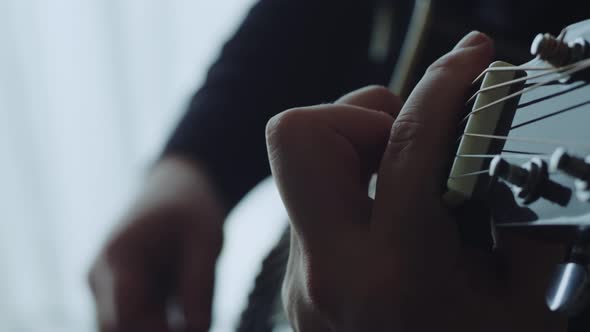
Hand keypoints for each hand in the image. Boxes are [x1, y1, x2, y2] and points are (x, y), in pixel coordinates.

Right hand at [88, 156, 224, 331]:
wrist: (175, 186)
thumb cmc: (190, 208)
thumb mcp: (207, 240)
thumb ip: (200, 287)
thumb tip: (198, 331)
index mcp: (119, 256)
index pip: (123, 318)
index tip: (190, 329)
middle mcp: (100, 275)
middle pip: (117, 329)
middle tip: (194, 322)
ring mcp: (103, 286)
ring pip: (123, 328)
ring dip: (157, 327)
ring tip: (191, 305)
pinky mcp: (115, 294)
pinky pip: (132, 322)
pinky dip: (158, 323)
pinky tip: (183, 307)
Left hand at [266, 32, 566, 330]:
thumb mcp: (523, 300)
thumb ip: (515, 219)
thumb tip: (498, 156)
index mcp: (396, 273)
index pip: (409, 143)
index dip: (448, 87)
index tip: (472, 64)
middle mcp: (329, 272)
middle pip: (296, 137)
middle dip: (356, 115)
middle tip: (405, 140)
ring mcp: (302, 278)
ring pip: (299, 168)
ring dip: (353, 152)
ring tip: (403, 185)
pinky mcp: (297, 282)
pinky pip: (310, 206)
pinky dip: (351, 194)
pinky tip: (390, 224)